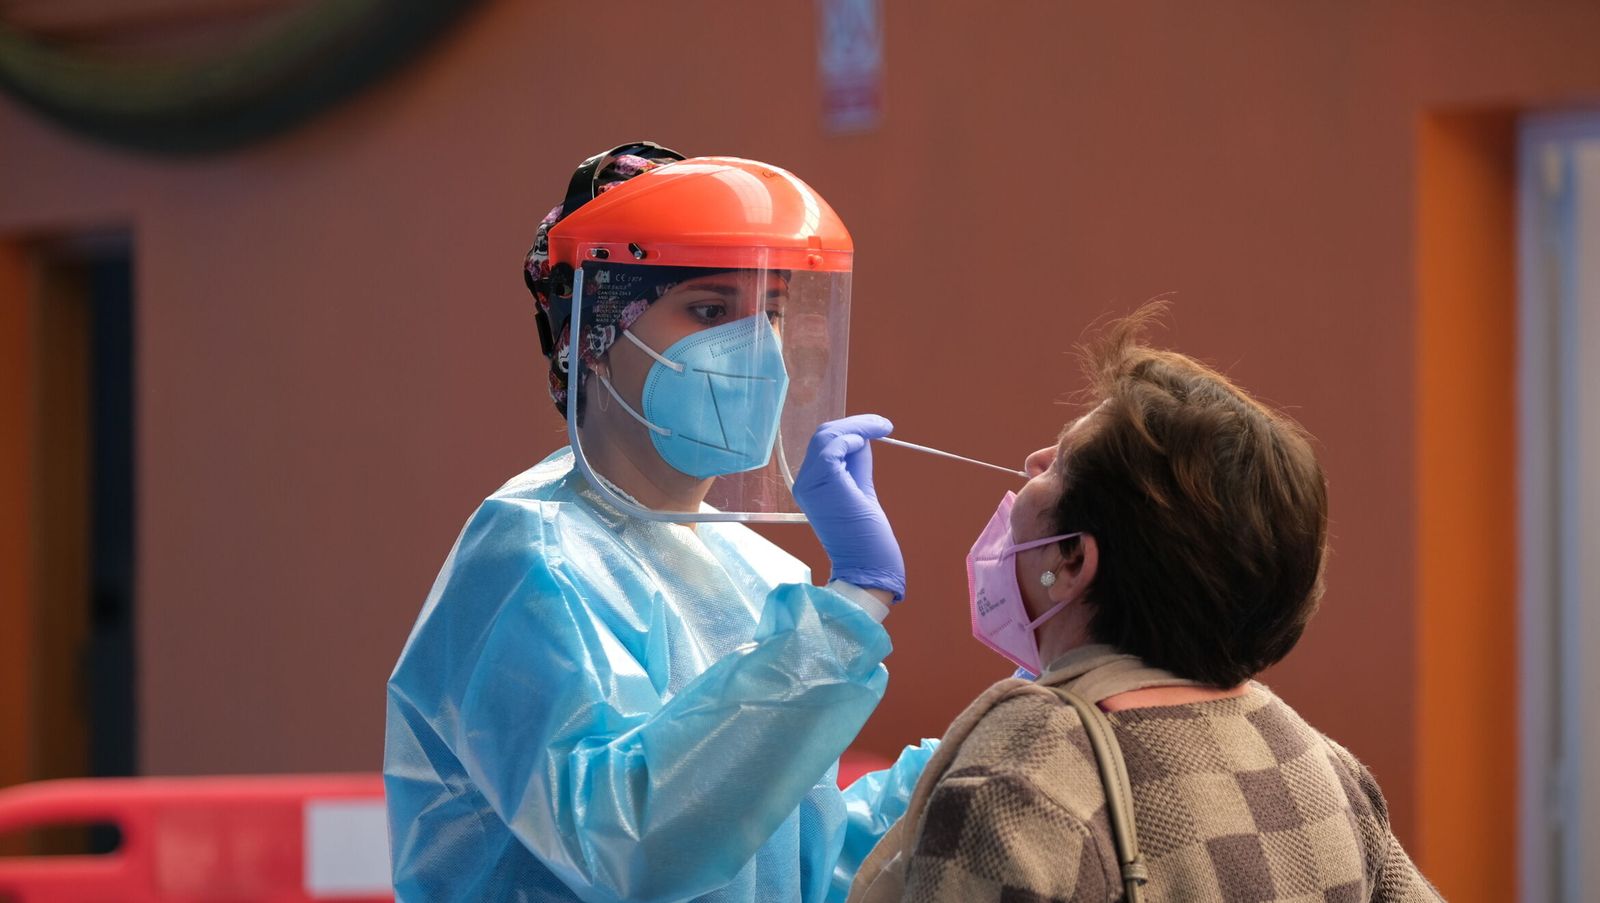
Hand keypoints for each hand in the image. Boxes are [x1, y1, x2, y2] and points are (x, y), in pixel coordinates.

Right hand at [793, 415, 904, 600]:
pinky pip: (831, 448)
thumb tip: (863, 435)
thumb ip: (857, 463)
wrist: (867, 566)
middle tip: (884, 425)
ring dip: (857, 427)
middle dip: (855, 424)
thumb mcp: (860, 488)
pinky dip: (852, 438)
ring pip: (826, 436)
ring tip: (882, 428)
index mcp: (811, 484)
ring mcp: (809, 484)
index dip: (850, 430)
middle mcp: (803, 483)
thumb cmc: (866, 535)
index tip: (879, 427)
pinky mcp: (822, 485)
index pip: (823, 444)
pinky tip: (867, 443)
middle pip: (822, 435)